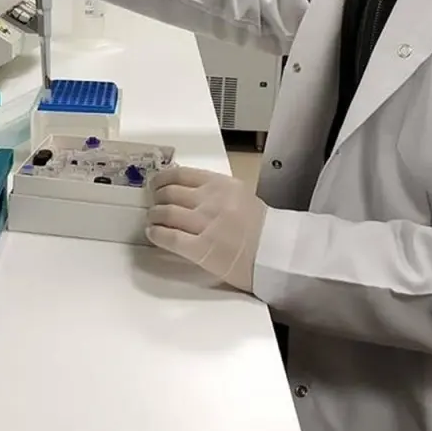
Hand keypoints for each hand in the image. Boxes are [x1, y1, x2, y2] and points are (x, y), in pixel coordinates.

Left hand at [146, 167, 266, 291]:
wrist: (277, 256)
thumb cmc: (261, 229)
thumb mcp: (241, 196)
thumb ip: (214, 191)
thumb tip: (182, 188)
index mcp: (222, 184)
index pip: (181, 174)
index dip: (162, 179)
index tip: (156, 184)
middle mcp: (212, 200)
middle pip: (169, 193)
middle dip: (156, 198)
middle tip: (154, 204)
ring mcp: (206, 224)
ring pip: (165, 212)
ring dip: (154, 215)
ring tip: (153, 220)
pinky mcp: (201, 249)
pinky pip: (169, 236)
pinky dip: (156, 234)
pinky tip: (153, 234)